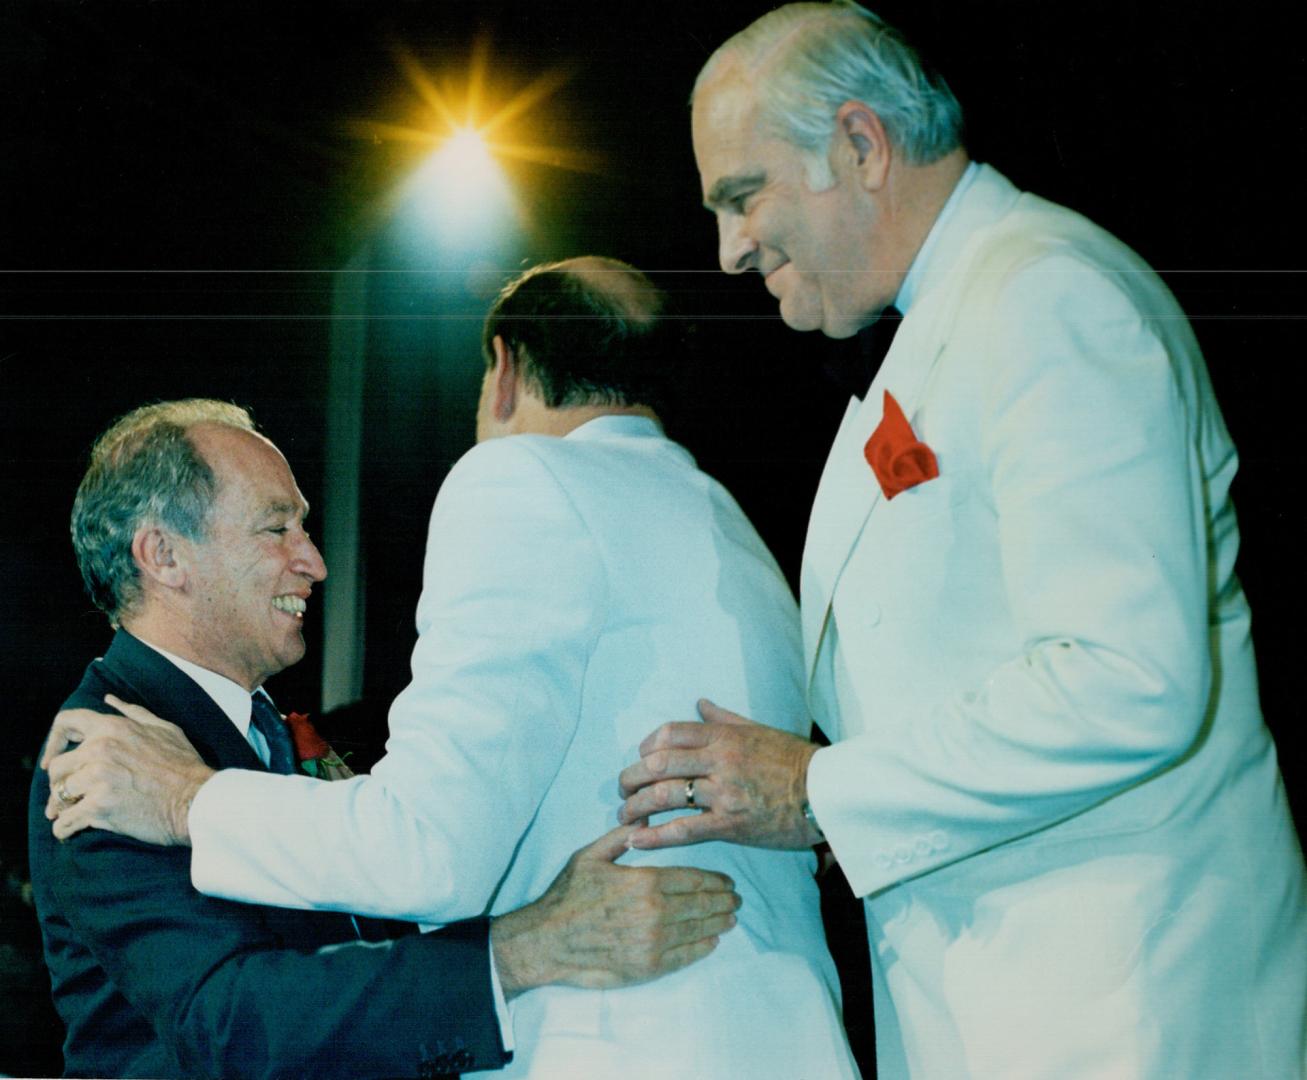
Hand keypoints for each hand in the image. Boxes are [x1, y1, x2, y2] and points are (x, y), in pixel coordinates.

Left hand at [42, 694, 213, 844]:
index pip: (66, 722)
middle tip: (67, 797)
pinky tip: (69, 832)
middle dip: (60, 783)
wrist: (197, 800)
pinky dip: (64, 829)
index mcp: (112, 728)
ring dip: (61, 808)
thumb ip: (134, 713)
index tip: (54, 760)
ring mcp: (97, 778)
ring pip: (58, 795)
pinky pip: (65, 821)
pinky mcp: (98, 807)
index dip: (53, 742)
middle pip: (57, 767)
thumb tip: (109, 700)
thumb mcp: (165, 729)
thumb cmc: (184, 766)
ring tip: (69, 815)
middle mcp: (100, 749)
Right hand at [489, 823, 739, 996]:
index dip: (716, 880)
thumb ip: (622, 837)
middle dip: (724, 901)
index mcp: (645, 881)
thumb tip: (645, 821)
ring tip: (731, 917)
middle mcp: (655, 912)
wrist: (547, 940)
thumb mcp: (590, 855)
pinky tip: (712, 940)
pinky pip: (686, 956)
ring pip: (699, 930)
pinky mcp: (648, 967)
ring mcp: (653, 943)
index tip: (728, 881)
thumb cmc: (568, 895)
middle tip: (736, 899)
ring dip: (720, 923)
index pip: (694, 879)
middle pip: (703, 905)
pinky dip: (704, 947)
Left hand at [617, 699, 820, 850]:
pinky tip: (635, 841)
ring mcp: (724, 793)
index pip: (671, 733)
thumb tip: (699, 702)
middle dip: (631, 778)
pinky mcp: (731, 825)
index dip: (647, 746)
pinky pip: (683, 830)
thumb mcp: (759, 730)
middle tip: (622, 790)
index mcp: (725, 736)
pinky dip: (655, 837)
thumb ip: (724, 718)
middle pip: (658, 764)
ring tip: (624, 817)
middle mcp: (720, 761)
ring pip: (665, 796)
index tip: (640, 758)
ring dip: (636, 807)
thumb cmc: (795, 761)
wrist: (828, 794)